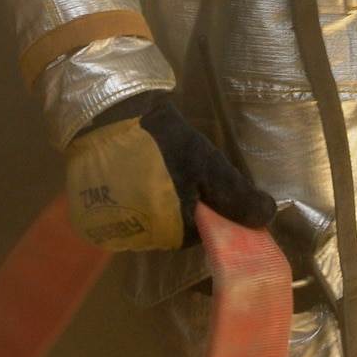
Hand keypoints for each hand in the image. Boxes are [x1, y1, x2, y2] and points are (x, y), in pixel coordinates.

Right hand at [65, 91, 275, 251]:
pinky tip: (133, 174)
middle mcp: (137, 239)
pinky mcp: (89, 216)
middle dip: (180, 205)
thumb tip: (267, 218)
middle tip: (178, 172)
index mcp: (168, 231)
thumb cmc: (165, 142)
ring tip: (155, 169)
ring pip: (145, 223)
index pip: (199, 233)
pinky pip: (118, 215)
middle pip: (171, 230)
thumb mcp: (208, 164)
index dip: (207, 209)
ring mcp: (110, 230)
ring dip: (153, 202)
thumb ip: (236, 195)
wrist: (110, 116)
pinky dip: (128, 199)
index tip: (205, 182)